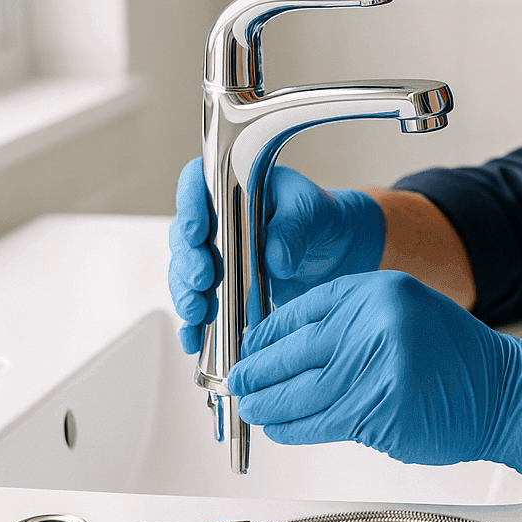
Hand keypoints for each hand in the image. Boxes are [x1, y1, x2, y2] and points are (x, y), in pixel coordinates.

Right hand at [167, 159, 387, 353]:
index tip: (197, 232)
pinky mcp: (223, 287)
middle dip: (188, 261)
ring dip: (186, 294)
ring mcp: (217, 255)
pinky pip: (200, 303)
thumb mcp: (312, 212)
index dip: (189, 205)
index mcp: (234, 186)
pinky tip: (193, 338)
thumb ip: (293, 228)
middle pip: (185, 236)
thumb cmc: (320, 218)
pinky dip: (193, 324)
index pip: (198, 183)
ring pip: (186, 273)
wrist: (336, 250)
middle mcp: (217, 220)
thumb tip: (274, 257)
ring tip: (198, 313)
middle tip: (203, 279)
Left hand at [227, 271, 521, 485]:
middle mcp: (374, 321)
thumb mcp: (402, 314)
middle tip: (238, 382)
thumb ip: (349, 323)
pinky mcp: (378, 409)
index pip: (300, 310)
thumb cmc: (454, 359)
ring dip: (267, 404)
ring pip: (298, 391)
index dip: (265, 335)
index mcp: (376, 290)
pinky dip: (292, 428)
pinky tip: (280, 427)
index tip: (248, 350)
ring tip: (252, 406)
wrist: (504, 392)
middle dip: (256, 372)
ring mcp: (376, 366)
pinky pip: (318, 422)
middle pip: (291, 351)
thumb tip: (284, 347)